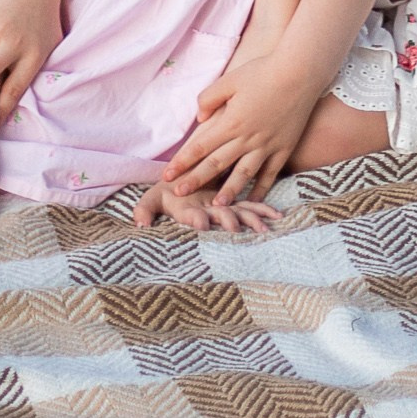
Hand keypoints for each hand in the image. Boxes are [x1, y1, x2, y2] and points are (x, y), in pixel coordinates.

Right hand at [132, 174, 279, 237]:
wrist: (180, 189)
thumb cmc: (166, 194)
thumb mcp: (151, 200)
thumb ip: (145, 210)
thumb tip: (139, 224)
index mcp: (188, 211)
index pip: (191, 216)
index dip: (196, 220)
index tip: (201, 224)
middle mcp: (208, 213)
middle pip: (219, 217)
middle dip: (228, 222)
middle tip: (236, 228)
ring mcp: (222, 209)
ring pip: (239, 214)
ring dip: (251, 221)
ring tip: (263, 229)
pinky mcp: (234, 203)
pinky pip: (250, 206)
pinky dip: (262, 210)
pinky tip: (277, 216)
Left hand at [158, 49, 323, 206]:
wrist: (300, 72)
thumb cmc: (263, 72)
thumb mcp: (230, 80)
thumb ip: (210, 98)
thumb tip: (200, 119)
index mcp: (231, 122)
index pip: (201, 146)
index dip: (183, 161)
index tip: (167, 174)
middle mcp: (247, 138)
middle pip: (217, 164)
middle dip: (196, 180)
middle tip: (179, 193)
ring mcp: (267, 145)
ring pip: (243, 174)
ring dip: (228, 191)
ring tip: (216, 206)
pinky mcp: (284, 148)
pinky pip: (271, 174)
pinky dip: (261, 189)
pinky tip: (252, 200)